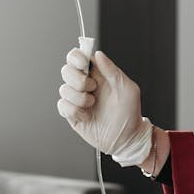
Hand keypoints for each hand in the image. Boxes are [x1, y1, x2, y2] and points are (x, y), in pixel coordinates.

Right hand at [57, 49, 152, 165]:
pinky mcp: (72, 114)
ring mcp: (77, 100)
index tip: (83, 64)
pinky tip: (86, 116)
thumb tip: (98, 54)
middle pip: (66, 71)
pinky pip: (62, 106)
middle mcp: (85, 85)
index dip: (76, 57)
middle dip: (77, 79)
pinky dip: (74, 110)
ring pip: (64, 89)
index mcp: (98, 75)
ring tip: (93, 104)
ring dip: (79, 98)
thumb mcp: (128, 89)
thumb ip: (113, 71)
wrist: (127, 139)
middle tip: (92, 88)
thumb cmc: (130, 114)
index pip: (77, 58)